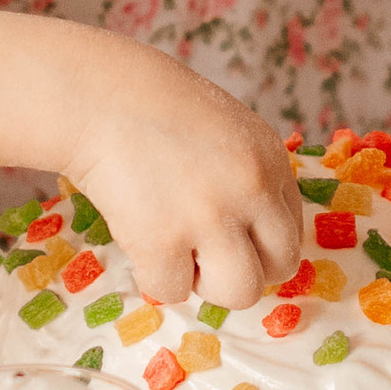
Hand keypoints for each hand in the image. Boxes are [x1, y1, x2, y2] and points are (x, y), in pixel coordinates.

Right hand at [0, 12, 300, 307]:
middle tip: (208, 252)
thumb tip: (256, 239)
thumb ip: (250, 178)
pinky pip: (174, 290)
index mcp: (270, 159)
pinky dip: (154, 275)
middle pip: (281, 266)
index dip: (259, 241)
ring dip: (207, 282)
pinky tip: (141, 239)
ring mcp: (210, 217)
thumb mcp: (228, 131)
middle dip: (246, 268)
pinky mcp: (163, 241)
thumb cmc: (156, 110)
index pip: (291, 228)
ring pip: (240, 292)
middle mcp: (251, 188)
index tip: (230, 235)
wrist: (99, 97)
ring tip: (179, 252)